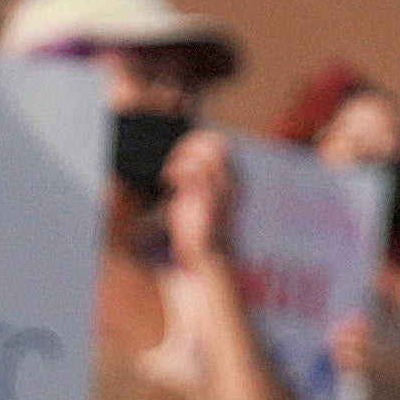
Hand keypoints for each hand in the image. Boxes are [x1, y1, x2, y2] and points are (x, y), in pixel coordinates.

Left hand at [160, 121, 238, 277]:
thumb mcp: (199, 197)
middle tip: (174, 158)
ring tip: (169, 171)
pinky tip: (165, 181)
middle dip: (190, 143)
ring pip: (202, 152)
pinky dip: (174, 170)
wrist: (204, 258)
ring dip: (180, 156)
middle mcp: (231, 180)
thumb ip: (195, 177)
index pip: (221, 143)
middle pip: (215, 142)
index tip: (180, 153)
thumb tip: (178, 156)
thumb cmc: (198, 227)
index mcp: (233, 179)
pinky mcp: (204, 199)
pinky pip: (190, 170)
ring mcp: (220, 189)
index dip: (199, 140)